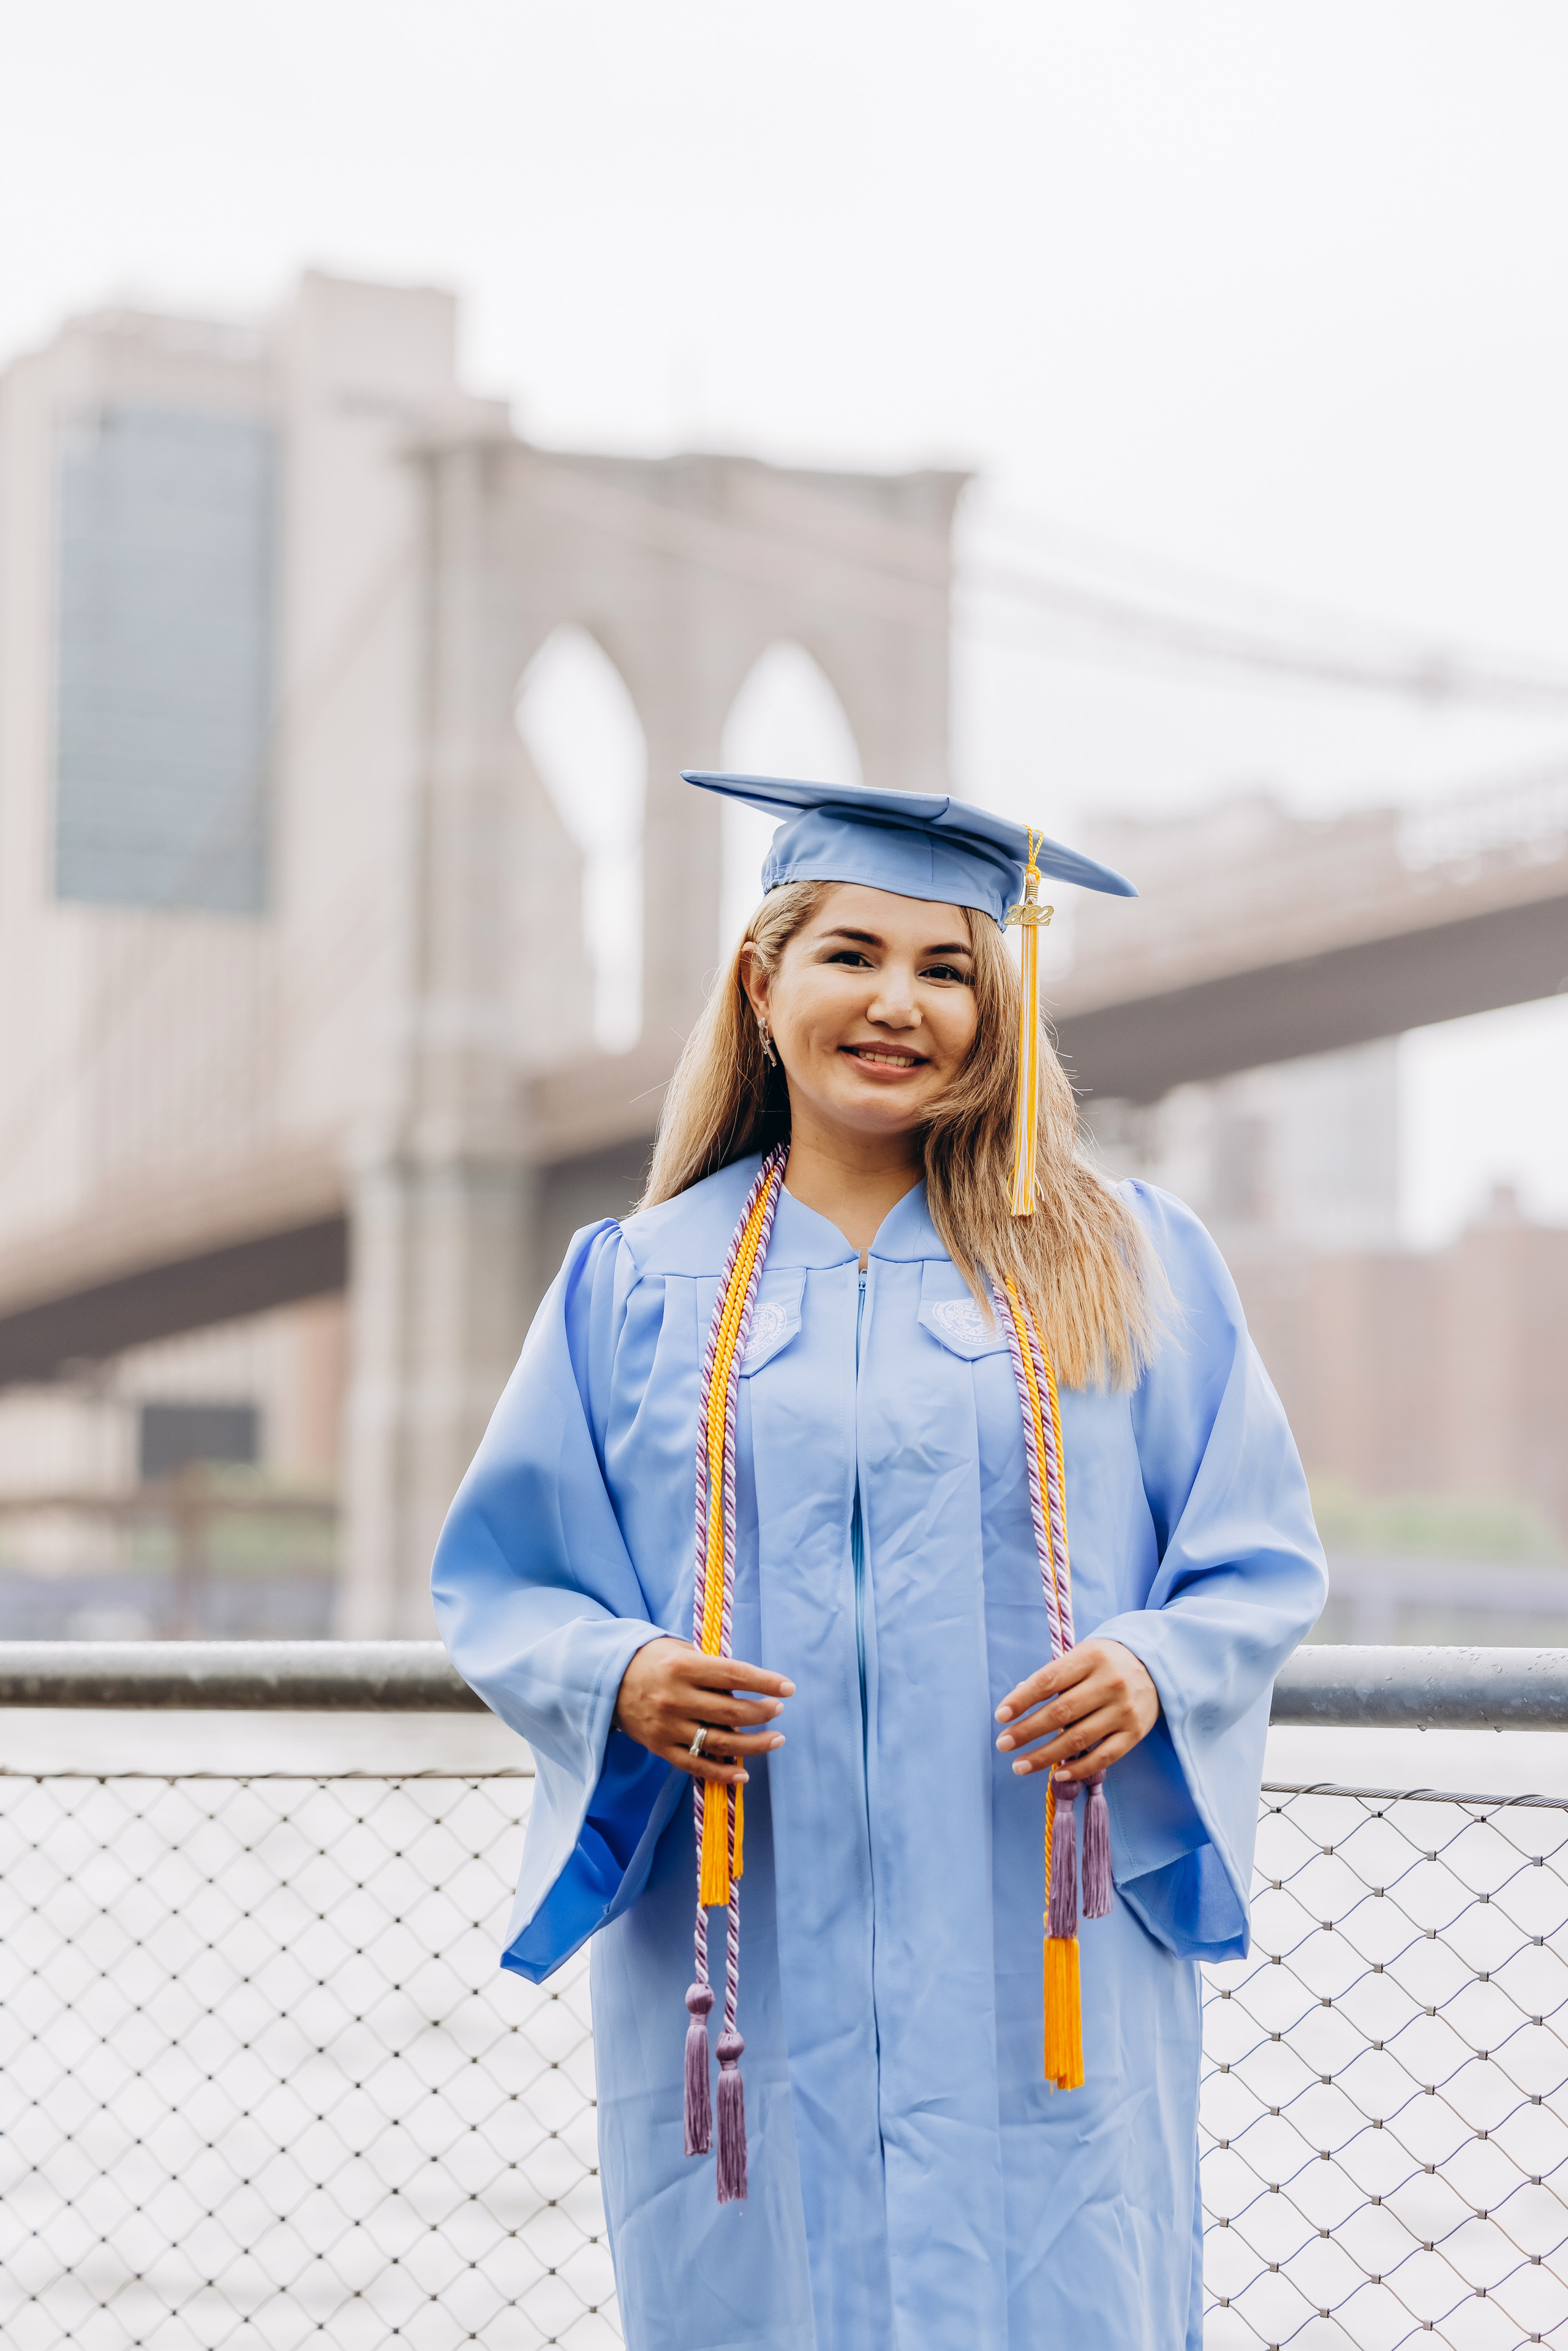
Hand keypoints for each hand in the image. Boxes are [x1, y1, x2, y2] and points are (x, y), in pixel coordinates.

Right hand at [614, 1637, 792, 1784]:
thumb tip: (746, 1685)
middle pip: (731, 1711)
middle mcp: (676, 1698)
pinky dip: (722, 1774)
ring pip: (720, 1743)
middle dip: (762, 1712)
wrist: (605, 1681)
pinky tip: (743, 1774)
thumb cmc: (651, 1661)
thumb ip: (710, 1667)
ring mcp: (668, 1726)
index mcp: (683, 1666)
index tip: (788, 1688)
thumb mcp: (679, 1650)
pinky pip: (696, 1766)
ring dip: (754, 1744)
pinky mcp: (660, 1748)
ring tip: (776, 1740)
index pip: (734, 1674)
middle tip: (777, 1711)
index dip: (765, 1682)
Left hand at [994, 1638, 1158, 1780]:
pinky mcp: (1135, 1733)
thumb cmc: (1106, 1663)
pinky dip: (1078, 1769)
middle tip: (1003, 1744)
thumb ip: (1053, 1677)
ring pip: (1078, 1739)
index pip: (1048, 1681)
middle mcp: (1109, 1683)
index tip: (1000, 1716)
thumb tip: (1017, 1700)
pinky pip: (1103, 1757)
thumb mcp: (1081, 1657)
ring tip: (1019, 1765)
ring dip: (1044, 1756)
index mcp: (1090, 1657)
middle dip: (1027, 1731)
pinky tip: (1057, 1774)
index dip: (1021, 1699)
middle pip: (1060, 1713)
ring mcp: (1123, 1710)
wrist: (1156, 1667)